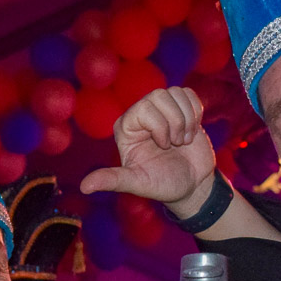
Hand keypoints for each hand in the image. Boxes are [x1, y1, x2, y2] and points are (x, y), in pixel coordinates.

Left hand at [81, 87, 215, 214]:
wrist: (192, 185)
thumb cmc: (163, 185)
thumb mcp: (137, 183)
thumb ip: (113, 180)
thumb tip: (85, 187)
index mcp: (126, 128)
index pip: (144, 108)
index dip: (160, 126)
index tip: (164, 146)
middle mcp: (141, 115)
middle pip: (159, 95)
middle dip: (175, 122)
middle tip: (177, 144)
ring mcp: (161, 110)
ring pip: (175, 92)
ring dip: (187, 119)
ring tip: (184, 140)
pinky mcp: (180, 109)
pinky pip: (188, 94)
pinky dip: (196, 112)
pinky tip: (192, 131)